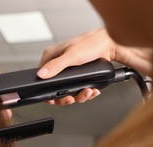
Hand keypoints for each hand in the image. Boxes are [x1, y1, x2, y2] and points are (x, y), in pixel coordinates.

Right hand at [38, 28, 152, 104]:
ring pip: (68, 91)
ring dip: (79, 95)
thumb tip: (41, 74)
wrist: (111, 44)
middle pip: (56, 88)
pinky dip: (86, 93)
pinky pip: (79, 90)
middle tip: (71, 98)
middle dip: (66, 96)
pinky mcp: (80, 76)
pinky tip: (91, 90)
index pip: (42, 78)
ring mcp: (70, 72)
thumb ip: (55, 65)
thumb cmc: (92, 42)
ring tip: (87, 92)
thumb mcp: (71, 55)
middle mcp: (59, 65)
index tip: (54, 98)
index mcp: (51, 56)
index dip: (48, 90)